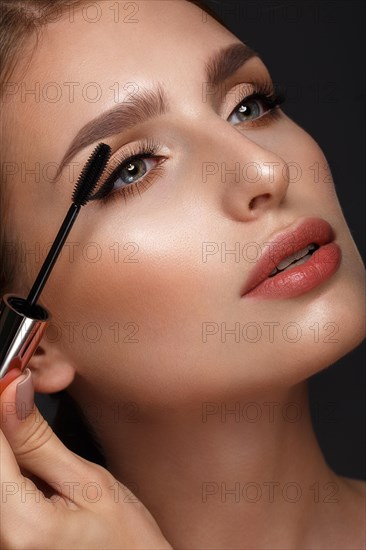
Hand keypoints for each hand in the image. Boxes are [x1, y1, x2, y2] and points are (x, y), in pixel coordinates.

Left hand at [0, 369, 172, 549]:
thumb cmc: (126, 543)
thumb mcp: (89, 482)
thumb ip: (38, 441)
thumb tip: (10, 393)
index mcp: (19, 527)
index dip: (2, 405)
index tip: (13, 382)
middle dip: (10, 432)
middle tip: (31, 411)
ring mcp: (2, 543)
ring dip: (13, 452)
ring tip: (45, 459)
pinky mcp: (5, 542)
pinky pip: (0, 496)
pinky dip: (13, 472)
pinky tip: (34, 476)